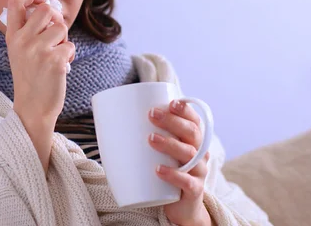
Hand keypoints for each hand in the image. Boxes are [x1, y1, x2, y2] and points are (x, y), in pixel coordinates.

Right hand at [5, 0, 74, 169]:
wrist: (32, 108)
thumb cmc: (31, 78)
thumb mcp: (19, 51)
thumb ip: (28, 30)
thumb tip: (49, 7)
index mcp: (12, 36)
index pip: (15, 2)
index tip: (41, 0)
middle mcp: (22, 41)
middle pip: (46, 9)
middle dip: (56, 19)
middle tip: (56, 34)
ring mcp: (38, 51)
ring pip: (62, 28)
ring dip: (64, 41)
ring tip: (56, 56)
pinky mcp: (54, 61)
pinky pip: (70, 46)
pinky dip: (69, 56)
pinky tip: (60, 68)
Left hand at [148, 100, 212, 225]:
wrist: (181, 207)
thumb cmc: (167, 174)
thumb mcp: (160, 154)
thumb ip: (146, 138)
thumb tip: (109, 122)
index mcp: (193, 142)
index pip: (194, 121)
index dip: (186, 110)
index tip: (171, 102)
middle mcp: (200, 154)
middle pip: (192, 133)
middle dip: (172, 121)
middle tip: (151, 115)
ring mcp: (199, 172)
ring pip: (190, 154)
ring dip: (170, 144)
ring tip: (151, 139)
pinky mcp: (194, 191)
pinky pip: (188, 182)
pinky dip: (174, 175)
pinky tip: (159, 170)